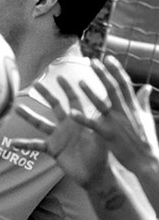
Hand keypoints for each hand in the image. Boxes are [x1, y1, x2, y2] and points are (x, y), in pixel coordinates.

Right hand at [13, 78, 107, 187]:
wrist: (94, 175)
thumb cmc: (101, 156)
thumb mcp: (101, 141)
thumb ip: (96, 129)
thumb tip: (94, 116)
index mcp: (79, 120)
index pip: (73, 100)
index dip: (67, 89)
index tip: (59, 77)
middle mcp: (66, 125)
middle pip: (54, 105)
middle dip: (46, 94)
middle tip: (35, 83)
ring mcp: (58, 137)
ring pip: (40, 123)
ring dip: (29, 116)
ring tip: (16, 108)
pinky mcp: (52, 149)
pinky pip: (36, 145)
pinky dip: (24, 144)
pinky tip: (12, 143)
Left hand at [68, 56, 158, 173]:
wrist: (147, 161)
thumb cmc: (147, 140)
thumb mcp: (146, 117)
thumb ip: (143, 101)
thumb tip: (147, 86)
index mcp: (133, 106)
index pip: (124, 84)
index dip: (116, 70)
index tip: (109, 58)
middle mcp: (124, 112)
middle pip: (112, 89)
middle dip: (103, 74)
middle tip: (92, 61)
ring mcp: (116, 123)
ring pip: (102, 104)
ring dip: (91, 93)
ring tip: (80, 81)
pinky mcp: (108, 135)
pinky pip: (93, 125)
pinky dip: (82, 119)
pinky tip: (71, 112)